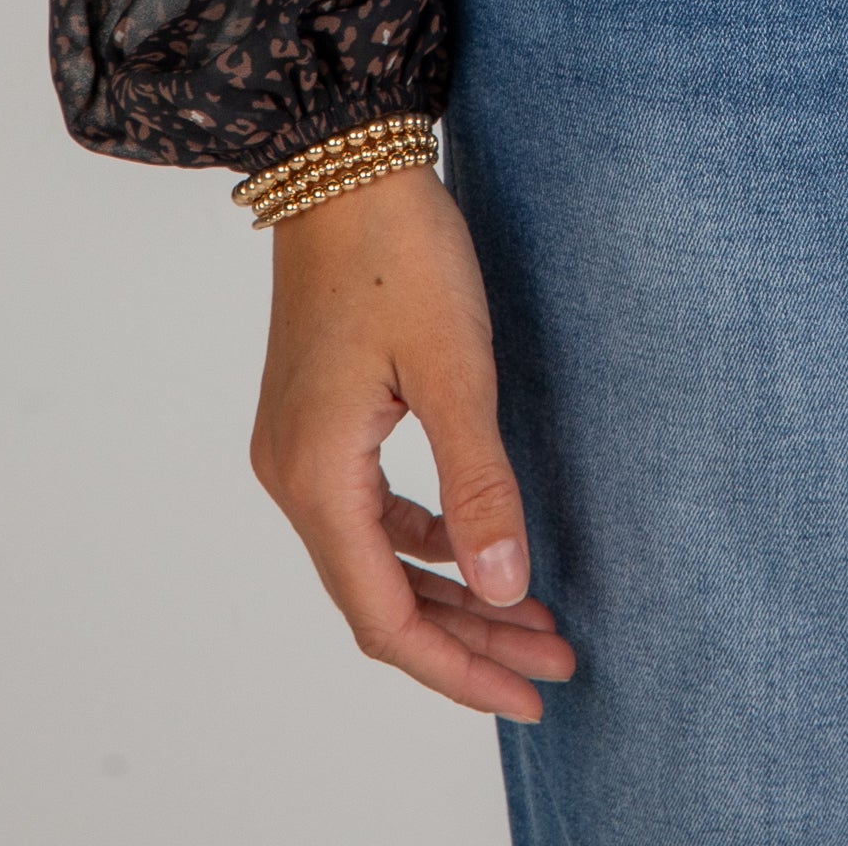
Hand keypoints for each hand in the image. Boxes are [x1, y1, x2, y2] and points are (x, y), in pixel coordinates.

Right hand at [249, 161, 573, 720]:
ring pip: (376, 560)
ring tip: (532, 616)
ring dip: (453, 594)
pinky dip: (425, 543)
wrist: (340, 158)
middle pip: (381, 601)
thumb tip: (506, 589)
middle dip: (470, 640)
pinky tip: (476, 545)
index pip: (386, 618)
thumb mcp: (457, 368)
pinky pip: (368, 513)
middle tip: (554, 660)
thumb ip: (480, 485)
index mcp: (316, 478)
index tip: (531, 690)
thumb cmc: (400, 250)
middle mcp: (293, 477)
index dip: (459, 669)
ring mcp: (298, 449)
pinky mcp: (316, 420)